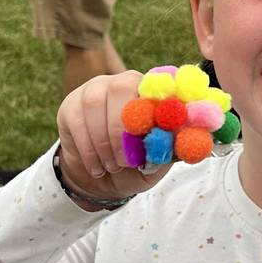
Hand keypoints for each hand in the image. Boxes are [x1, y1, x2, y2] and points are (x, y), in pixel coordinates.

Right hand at [56, 71, 170, 201]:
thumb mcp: (158, 162)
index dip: (155, 107)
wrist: (103, 179)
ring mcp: (94, 90)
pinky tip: (97, 167)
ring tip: (112, 167)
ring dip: (103, 141)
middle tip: (126, 161)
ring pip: (94, 103)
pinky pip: (76, 120)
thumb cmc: (136, 165)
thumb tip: (190, 144)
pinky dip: (88, 148)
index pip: (156, 86)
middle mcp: (123, 82)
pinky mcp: (71, 105)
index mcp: (151, 93)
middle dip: (122, 126)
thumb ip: (171, 149)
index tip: (156, 135)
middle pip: (121, 87)